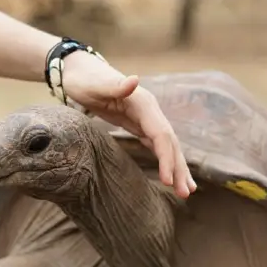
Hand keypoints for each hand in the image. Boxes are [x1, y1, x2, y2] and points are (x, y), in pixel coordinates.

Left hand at [57, 51, 196, 198]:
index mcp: (143, 103)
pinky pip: (157, 145)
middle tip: (185, 194)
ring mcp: (147, 118)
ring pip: (167, 145)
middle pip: (170, 142)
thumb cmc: (85, 80)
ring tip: (186, 191)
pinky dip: (166, 161)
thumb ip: (115, 85)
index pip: (161, 134)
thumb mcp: (95, 84)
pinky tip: (172, 176)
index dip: (166, 158)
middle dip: (178, 168)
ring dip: (177, 168)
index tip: (168, 181)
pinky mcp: (140, 124)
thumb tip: (135, 80)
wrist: (80, 72)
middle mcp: (150, 110)